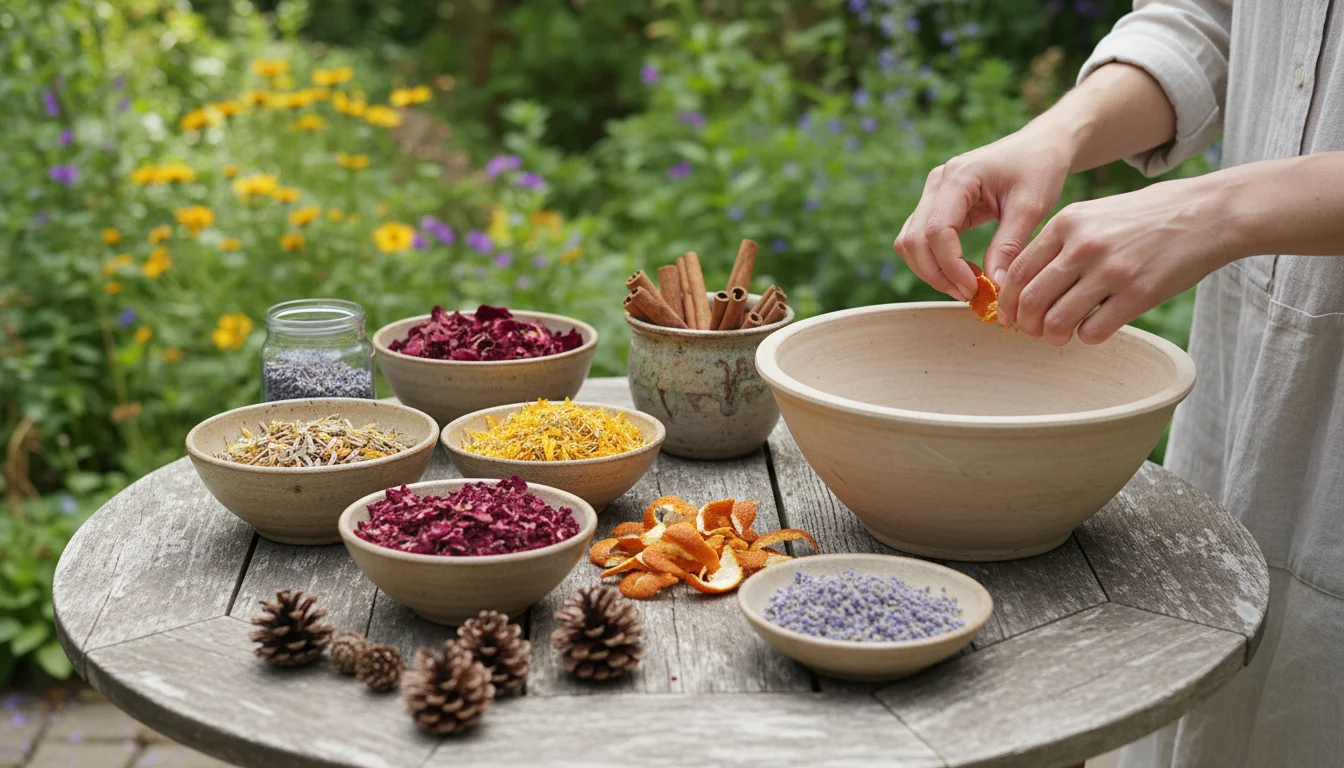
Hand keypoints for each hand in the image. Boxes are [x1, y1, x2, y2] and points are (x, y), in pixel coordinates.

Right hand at [894, 127, 1071, 301]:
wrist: (1040, 146)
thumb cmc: (1039, 169)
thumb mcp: (1031, 208)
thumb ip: (1008, 246)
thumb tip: (993, 286)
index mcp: (959, 177)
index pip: (936, 231)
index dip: (950, 267)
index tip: (975, 289)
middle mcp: (937, 182)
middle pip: (913, 240)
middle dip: (936, 274)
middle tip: (969, 294)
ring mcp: (933, 192)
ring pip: (909, 242)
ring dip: (931, 270)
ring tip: (967, 285)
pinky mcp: (937, 204)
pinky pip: (920, 239)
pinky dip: (934, 261)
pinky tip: (964, 271)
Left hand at [996, 176, 1233, 344]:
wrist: (1207, 213)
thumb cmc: (1145, 217)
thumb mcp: (1094, 215)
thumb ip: (1059, 243)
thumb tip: (1023, 283)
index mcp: (1067, 223)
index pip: (1018, 271)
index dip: (1008, 300)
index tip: (1011, 315)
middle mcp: (1083, 246)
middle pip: (1030, 300)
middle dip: (1025, 324)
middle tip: (1033, 331)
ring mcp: (1111, 271)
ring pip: (1056, 321)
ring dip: (1052, 336)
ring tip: (1060, 335)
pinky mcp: (1138, 294)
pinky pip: (1093, 331)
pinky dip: (1087, 337)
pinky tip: (1094, 328)